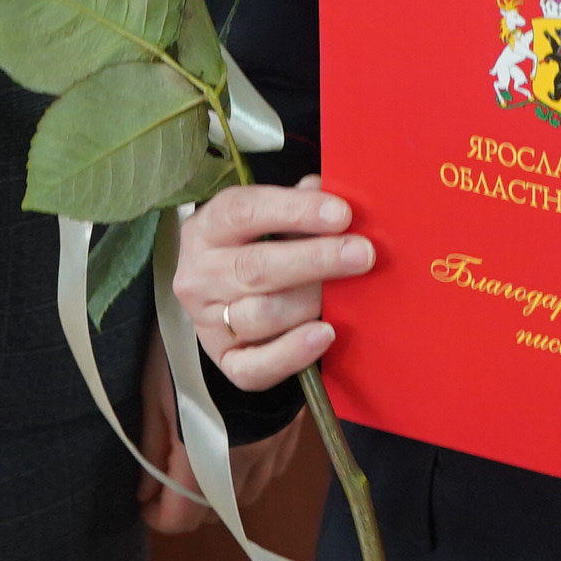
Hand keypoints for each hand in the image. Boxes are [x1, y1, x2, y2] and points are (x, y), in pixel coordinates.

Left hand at [138, 340, 312, 535]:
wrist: (245, 308)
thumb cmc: (186, 345)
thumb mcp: (156, 391)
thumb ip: (151, 446)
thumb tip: (144, 492)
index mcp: (206, 453)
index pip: (183, 518)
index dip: (159, 518)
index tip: (145, 503)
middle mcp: (246, 460)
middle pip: (217, 513)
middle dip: (188, 506)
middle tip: (167, 480)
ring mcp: (274, 447)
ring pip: (246, 496)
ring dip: (220, 492)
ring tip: (198, 463)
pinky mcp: (292, 431)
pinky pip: (270, 472)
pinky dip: (249, 473)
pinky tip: (233, 448)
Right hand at [172, 178, 368, 391]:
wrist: (225, 296)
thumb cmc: (257, 246)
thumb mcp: (270, 217)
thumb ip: (300, 203)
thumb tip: (338, 193)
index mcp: (207, 227)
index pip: (244, 212)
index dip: (294, 211)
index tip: (342, 214)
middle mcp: (198, 274)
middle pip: (256, 267)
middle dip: (315, 260)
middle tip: (362, 254)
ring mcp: (206, 321)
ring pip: (261, 315)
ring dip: (310, 303)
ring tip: (346, 295)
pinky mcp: (224, 360)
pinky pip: (256, 366)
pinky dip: (293, 352)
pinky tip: (325, 333)